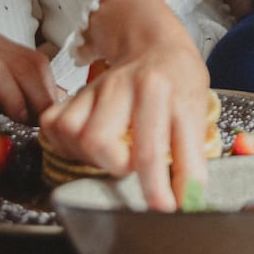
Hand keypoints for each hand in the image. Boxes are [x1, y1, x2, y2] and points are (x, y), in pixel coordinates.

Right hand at [38, 0, 212, 211]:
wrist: (154, 44)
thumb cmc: (178, 79)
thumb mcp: (197, 108)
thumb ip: (192, 154)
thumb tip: (191, 198)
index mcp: (161, 90)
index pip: (154, 147)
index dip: (158, 187)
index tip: (165, 209)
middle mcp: (124, 87)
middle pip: (100, 140)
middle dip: (118, 168)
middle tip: (134, 170)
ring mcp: (96, 90)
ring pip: (75, 134)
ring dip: (92, 158)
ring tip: (113, 158)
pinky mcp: (76, 95)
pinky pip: (55, 126)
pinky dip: (68, 144)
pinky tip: (90, 148)